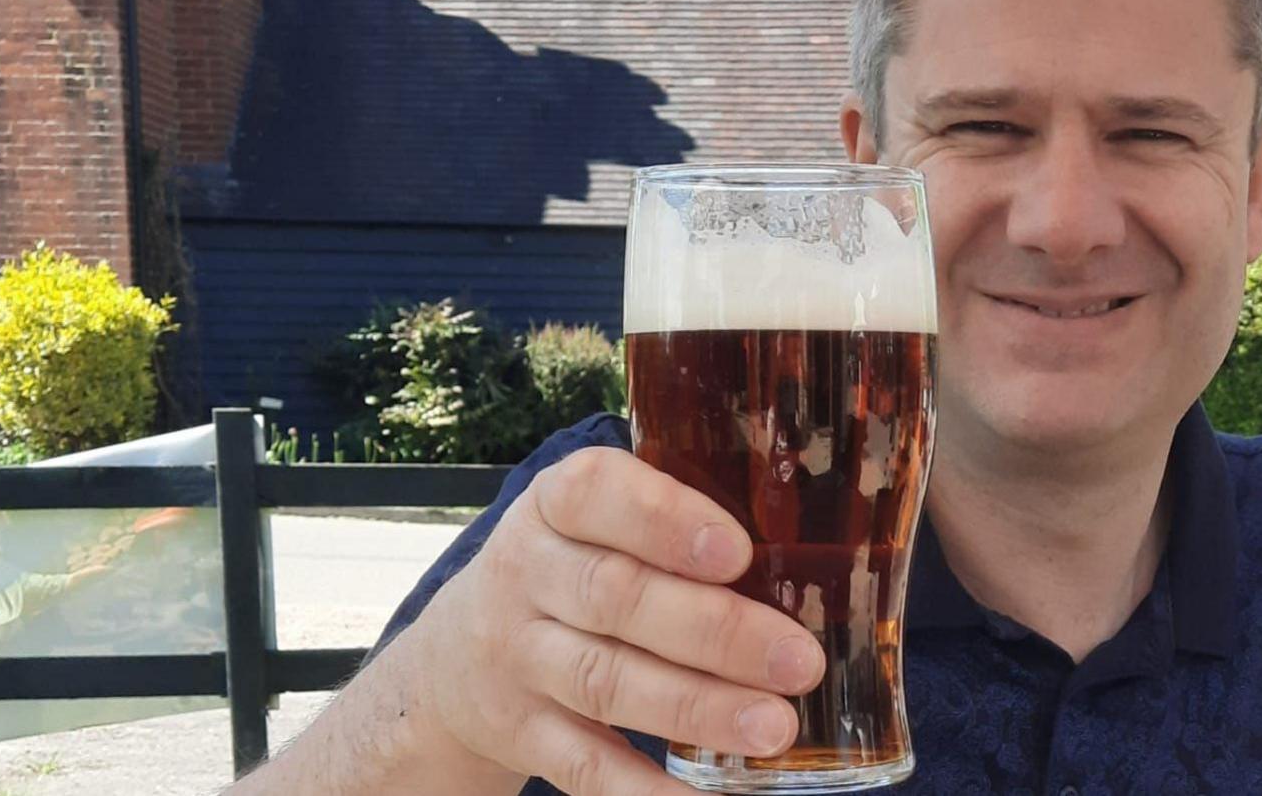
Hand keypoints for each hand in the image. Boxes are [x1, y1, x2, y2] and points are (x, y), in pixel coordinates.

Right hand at [397, 446, 824, 793]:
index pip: (596, 494)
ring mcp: (519, 658)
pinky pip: (584, 765)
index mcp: (555, 505)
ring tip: (775, 726)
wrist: (452, 662)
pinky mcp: (521, 733)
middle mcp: (526, 575)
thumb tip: (809, 531)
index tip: (739, 551)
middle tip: (799, 660)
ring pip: (607, 681)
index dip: (666, 521)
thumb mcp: (594, 521)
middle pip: (618, 598)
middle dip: (716, 631)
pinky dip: (645, 790)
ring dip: (697, 707)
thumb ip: (672, 515)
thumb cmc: (569, 570)